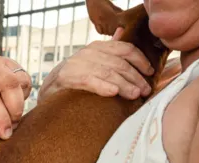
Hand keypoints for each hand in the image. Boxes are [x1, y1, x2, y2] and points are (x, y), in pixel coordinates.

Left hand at [0, 55, 31, 139]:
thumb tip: (4, 130)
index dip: (0, 117)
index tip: (5, 134)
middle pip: (9, 84)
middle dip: (15, 110)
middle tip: (12, 126)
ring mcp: (3, 62)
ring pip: (21, 82)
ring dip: (20, 103)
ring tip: (11, 114)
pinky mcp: (15, 65)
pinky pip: (26, 81)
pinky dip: (23, 95)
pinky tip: (13, 102)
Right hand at [39, 28, 154, 101]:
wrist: (48, 89)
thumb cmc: (75, 77)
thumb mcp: (93, 61)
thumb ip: (108, 49)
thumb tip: (122, 31)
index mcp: (97, 47)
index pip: (124, 49)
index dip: (140, 60)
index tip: (150, 72)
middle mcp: (88, 52)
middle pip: (119, 63)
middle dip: (135, 77)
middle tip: (145, 91)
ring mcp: (77, 64)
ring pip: (107, 73)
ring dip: (124, 84)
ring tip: (134, 95)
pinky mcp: (67, 77)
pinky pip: (89, 80)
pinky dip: (102, 86)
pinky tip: (113, 92)